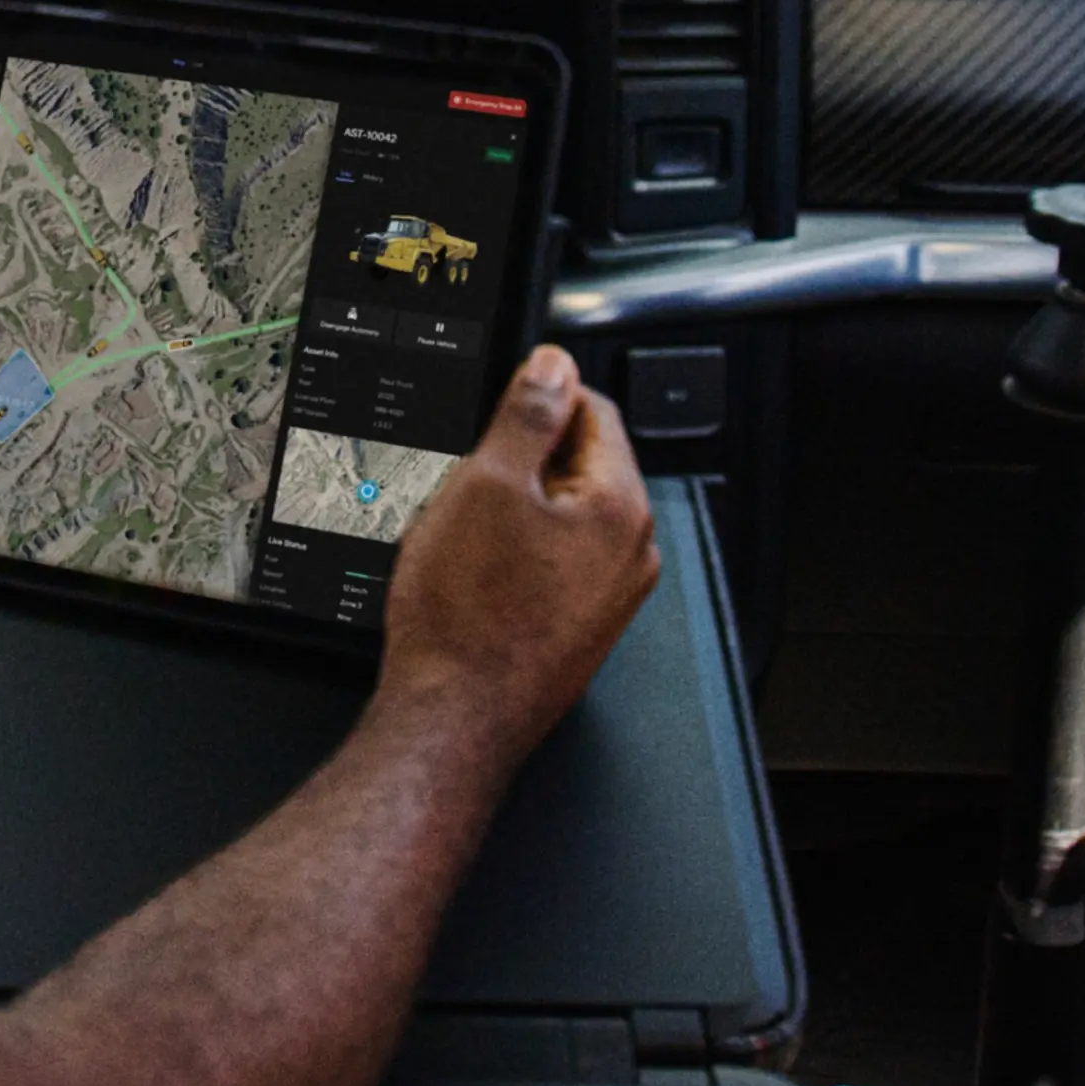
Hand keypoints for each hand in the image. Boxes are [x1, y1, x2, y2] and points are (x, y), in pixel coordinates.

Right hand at [376, 345, 660, 771]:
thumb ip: (527, 414)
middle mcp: (630, 554)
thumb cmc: (467, 619)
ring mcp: (610, 597)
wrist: (453, 719)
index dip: (538, 396)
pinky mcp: (581, 628)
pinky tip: (477, 572)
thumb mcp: (485, 485)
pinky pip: (555, 563)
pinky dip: (518, 552)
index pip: (593, 410)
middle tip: (470, 479)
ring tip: (468, 532)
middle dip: (524, 460)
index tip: (496, 406)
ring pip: (565, 516)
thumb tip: (552, 366)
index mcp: (620, 508)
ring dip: (518, 508)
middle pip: (582, 464)